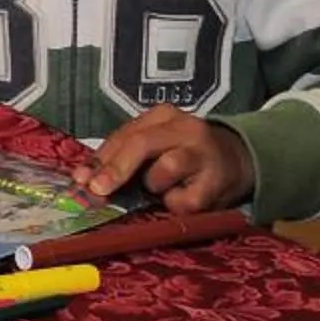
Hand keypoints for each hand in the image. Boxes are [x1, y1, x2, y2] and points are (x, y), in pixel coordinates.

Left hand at [78, 107, 255, 213]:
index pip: (125, 135)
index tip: (80, 178)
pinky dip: (175, 204)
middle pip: (142, 144)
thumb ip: (123, 155)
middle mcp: (185, 129)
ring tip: (162, 189)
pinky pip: (183, 200)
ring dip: (155, 186)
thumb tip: (86, 178)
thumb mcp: (156, 144)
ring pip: (165, 169)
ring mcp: (203, 155)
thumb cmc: (185, 154)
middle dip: (116, 169)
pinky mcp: (217, 184)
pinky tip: (183, 198)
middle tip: (98, 189)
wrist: (240, 160)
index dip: (100, 159)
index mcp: (164, 116)